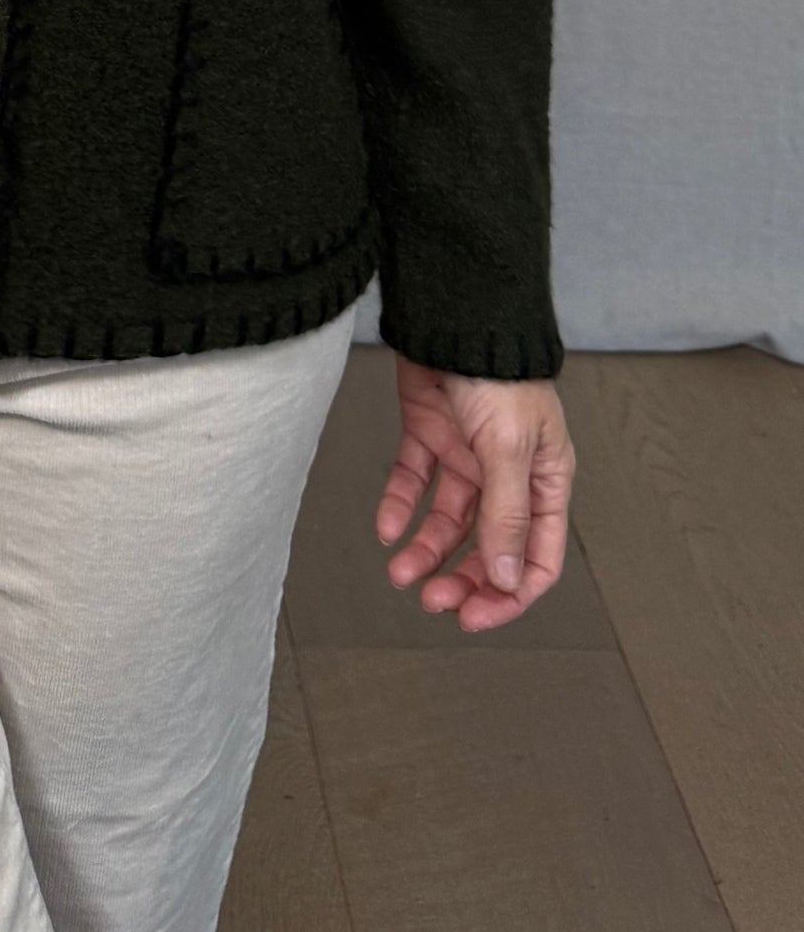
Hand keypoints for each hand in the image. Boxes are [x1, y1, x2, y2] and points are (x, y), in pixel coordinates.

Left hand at [375, 354, 575, 631]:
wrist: (453, 313)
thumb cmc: (499, 370)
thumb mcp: (509, 449)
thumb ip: (507, 516)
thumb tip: (509, 580)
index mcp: (545, 480)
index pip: (538, 556)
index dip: (510, 593)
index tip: (475, 617)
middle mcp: (508, 474)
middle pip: (489, 546)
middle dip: (463, 577)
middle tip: (433, 601)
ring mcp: (468, 455)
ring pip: (447, 520)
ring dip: (426, 550)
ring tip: (400, 573)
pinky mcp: (429, 435)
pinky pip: (414, 483)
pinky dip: (400, 507)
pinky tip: (387, 528)